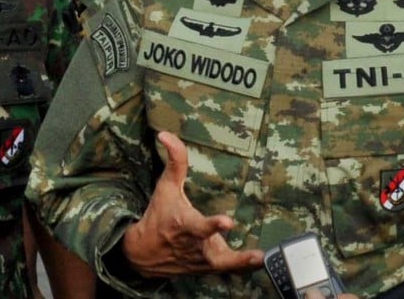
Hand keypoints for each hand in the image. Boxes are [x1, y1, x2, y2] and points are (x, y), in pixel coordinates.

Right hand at [121, 131, 264, 277]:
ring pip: (223, 264)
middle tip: (255, 254)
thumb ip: (174, 161)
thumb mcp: (165, 187)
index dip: (212, 225)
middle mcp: (193, 246)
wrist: (142, 254)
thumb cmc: (157, 216)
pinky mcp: (207, 267)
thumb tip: (166, 133)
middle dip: (231, 253)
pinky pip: (227, 269)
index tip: (227, 222)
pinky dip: (242, 267)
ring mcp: (201, 260)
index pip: (198, 227)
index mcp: (184, 225)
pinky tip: (260, 261)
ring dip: (242, 262)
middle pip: (213, 249)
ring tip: (261, 258)